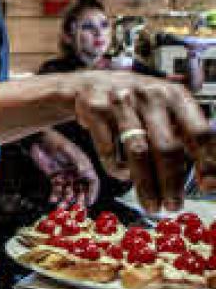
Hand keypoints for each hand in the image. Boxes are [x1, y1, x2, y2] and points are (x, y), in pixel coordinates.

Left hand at [28, 139, 97, 207]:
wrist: (40, 139)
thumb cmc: (57, 141)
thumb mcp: (67, 149)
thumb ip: (76, 160)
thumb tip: (84, 171)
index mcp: (84, 166)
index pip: (93, 182)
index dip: (93, 193)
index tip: (90, 202)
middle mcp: (76, 173)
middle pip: (81, 190)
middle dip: (79, 199)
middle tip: (76, 208)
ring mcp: (66, 176)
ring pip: (69, 192)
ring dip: (66, 200)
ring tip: (62, 207)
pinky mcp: (55, 178)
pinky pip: (57, 189)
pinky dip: (55, 196)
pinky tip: (52, 200)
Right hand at [72, 70, 209, 212]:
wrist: (84, 82)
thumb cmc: (130, 102)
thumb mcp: (160, 107)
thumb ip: (181, 132)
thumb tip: (206, 174)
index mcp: (174, 95)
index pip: (199, 131)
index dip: (207, 161)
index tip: (208, 185)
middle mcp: (150, 95)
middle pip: (168, 146)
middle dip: (172, 183)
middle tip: (173, 206)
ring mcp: (121, 101)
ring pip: (138, 151)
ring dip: (146, 184)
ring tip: (151, 204)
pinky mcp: (94, 109)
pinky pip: (109, 148)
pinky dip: (116, 168)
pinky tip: (122, 174)